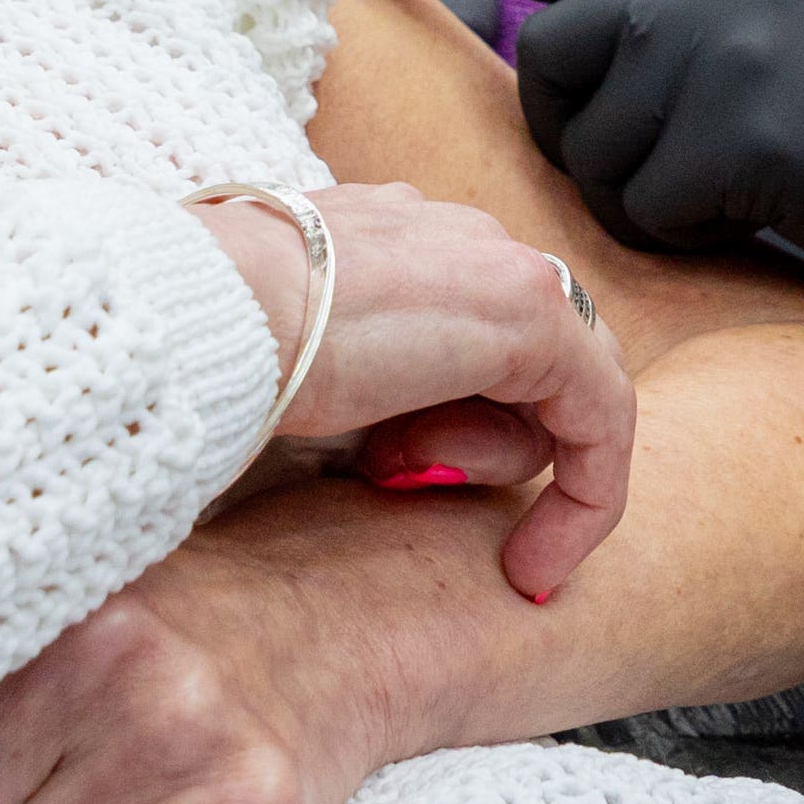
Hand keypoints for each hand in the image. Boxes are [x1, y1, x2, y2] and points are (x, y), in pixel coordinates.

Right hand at [183, 180, 629, 599]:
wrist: (204, 317)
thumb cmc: (210, 359)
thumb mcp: (285, 373)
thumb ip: (342, 384)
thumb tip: (349, 442)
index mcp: (386, 238)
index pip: (460, 327)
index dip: (453, 418)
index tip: (404, 486)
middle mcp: (450, 235)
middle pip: (518, 360)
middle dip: (471, 439)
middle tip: (391, 485)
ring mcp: (496, 262)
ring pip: (552, 389)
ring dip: (487, 461)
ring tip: (388, 473)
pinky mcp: (532, 309)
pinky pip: (599, 416)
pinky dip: (584, 497)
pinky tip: (534, 568)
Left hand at [334, 0, 803, 334]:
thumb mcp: (747, 62)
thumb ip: (656, 52)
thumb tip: (556, 80)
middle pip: (541, 76)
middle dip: (578, 142)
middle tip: (672, 170)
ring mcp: (712, 47)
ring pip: (589, 156)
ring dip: (645, 199)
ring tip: (737, 185)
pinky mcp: (737, 122)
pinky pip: (644, 209)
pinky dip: (689, 233)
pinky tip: (758, 211)